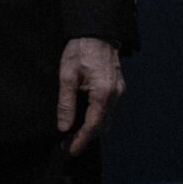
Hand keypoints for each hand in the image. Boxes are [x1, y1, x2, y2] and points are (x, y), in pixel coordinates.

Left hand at [56, 36, 123, 155]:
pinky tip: (85, 119)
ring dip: (92, 129)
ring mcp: (119, 91)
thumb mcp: (67, 76)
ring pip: (107, 119)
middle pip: (103, 126)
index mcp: (103, 93)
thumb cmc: (80, 51)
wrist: (97, 32)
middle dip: (86, 138)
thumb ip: (66, 103)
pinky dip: (98, 119)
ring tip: (73, 135)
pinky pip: (109, 110)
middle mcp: (115, 95)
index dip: (81, 140)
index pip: (93, 125)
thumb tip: (63, 127)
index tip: (70, 151)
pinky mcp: (118, 87)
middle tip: (67, 145)